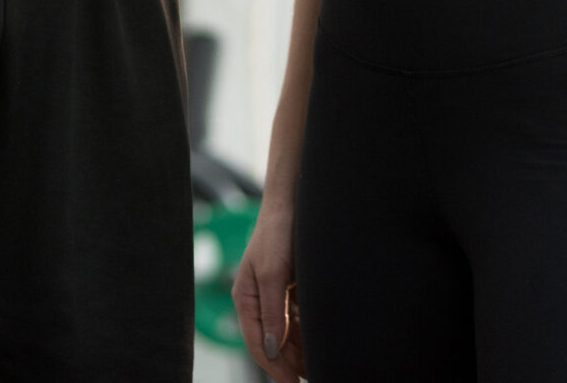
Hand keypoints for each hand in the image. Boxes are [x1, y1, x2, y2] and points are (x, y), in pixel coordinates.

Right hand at [232, 199, 301, 381]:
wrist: (294, 201)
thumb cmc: (277, 233)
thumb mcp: (273, 274)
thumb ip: (273, 313)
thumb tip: (272, 351)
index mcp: (246, 299)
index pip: (258, 344)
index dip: (275, 368)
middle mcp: (258, 300)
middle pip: (273, 343)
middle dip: (290, 363)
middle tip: (313, 377)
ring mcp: (275, 295)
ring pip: (287, 334)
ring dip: (300, 351)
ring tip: (319, 366)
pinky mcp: (290, 289)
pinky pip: (298, 319)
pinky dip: (307, 333)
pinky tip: (321, 342)